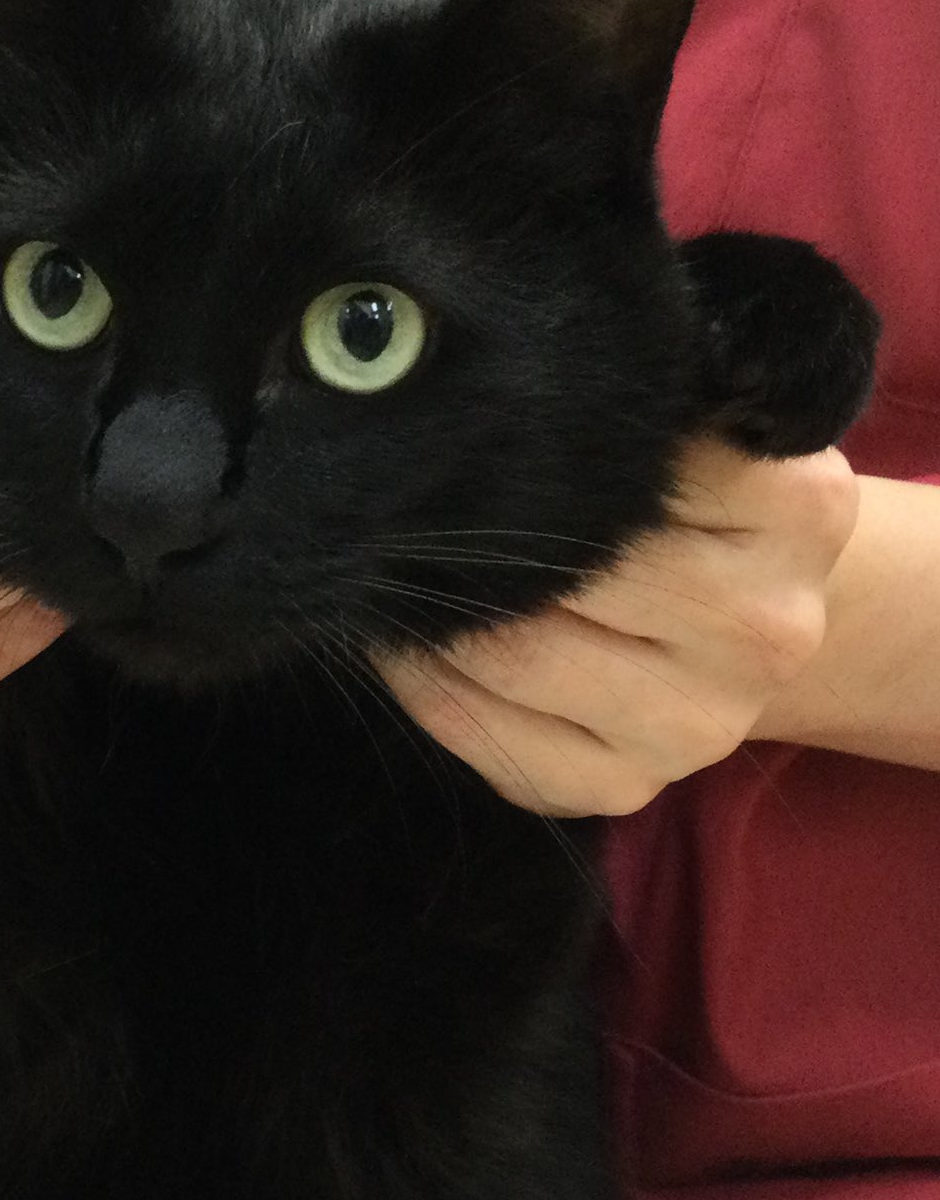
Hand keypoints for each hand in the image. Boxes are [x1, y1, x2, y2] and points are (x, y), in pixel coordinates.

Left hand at [378, 439, 858, 816]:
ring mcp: (701, 724)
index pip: (625, 467)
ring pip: (511, 656)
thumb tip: (471, 421)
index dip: (529, 446)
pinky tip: (411, 642)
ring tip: (402, 565)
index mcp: (798, 509)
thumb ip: (624, 413)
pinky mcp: (627, 787)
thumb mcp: (697, 432)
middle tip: (404, 499)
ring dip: (434, 611)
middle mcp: (764, 627)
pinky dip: (423, 680)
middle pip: (558, 571)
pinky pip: (481, 734)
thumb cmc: (695, 505)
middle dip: (466, 535)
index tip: (469, 428)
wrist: (749, 622)